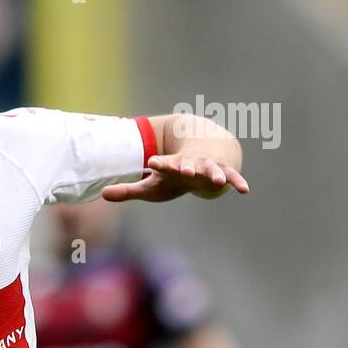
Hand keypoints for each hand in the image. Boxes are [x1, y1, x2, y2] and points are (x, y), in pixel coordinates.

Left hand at [101, 154, 249, 202]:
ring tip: (219, 181)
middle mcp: (191, 164)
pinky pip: (233, 177)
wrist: (205, 152)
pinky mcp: (224, 172)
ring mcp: (209, 168)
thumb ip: (128, 190)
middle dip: (187, 167)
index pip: (164, 164)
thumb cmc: (174, 175)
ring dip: (215, 174)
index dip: (160, 163)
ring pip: (212, 170)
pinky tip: (245, 189)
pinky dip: (238, 182)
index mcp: (172, 166)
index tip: (152, 162)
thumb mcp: (151, 185)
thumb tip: (102, 195)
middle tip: (186, 169)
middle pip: (189, 165)